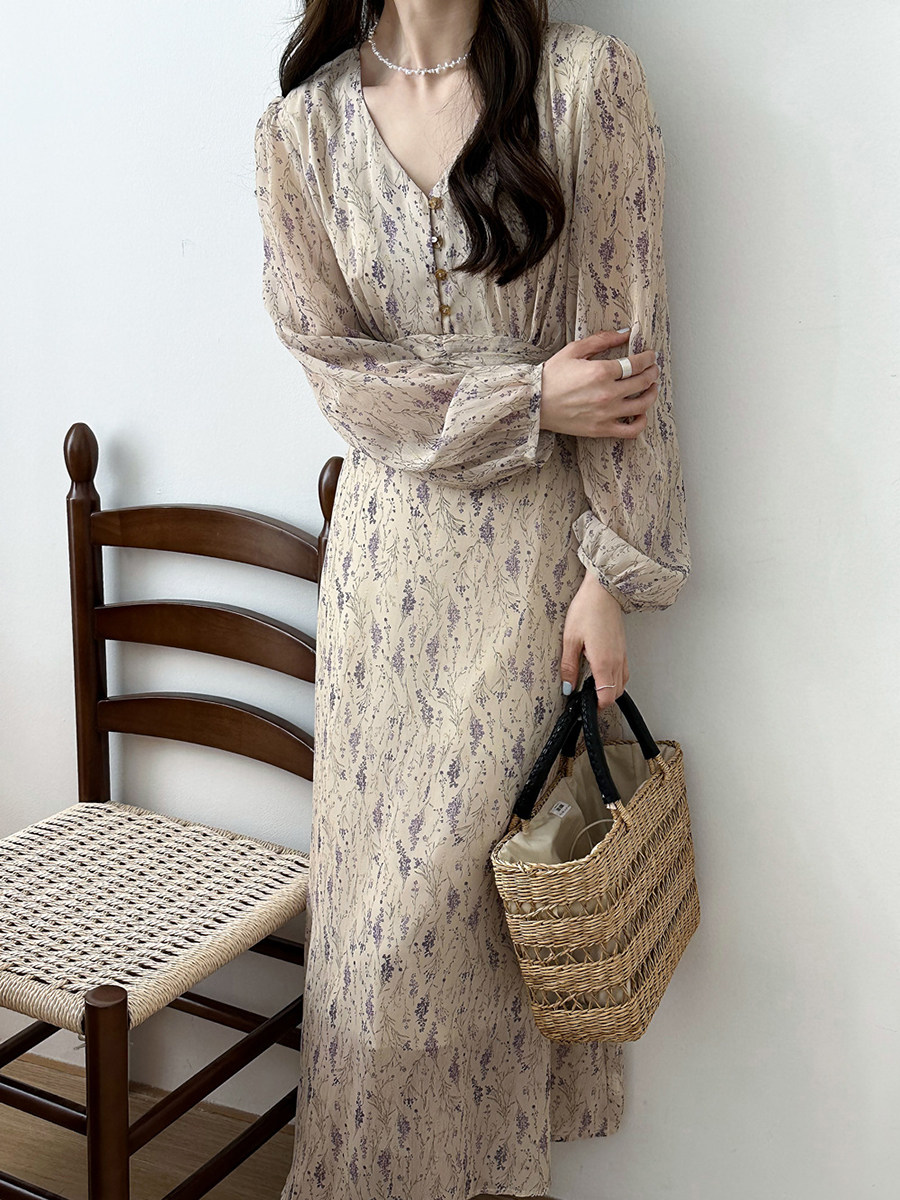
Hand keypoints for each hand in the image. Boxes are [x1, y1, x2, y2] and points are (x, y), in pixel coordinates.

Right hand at [539, 329, 658, 438]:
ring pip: (642, 405)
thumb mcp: (574, 350)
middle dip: (652, 372)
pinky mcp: (602, 429)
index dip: (648, 358)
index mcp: (601, 371)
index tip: (651, 356)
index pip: (637, 363)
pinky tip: (641, 414)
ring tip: (651, 388)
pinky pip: (631, 430)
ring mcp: (606, 413)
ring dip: (652, 394)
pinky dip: (641, 422)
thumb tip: (624, 333)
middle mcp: (608, 393)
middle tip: (653, 369)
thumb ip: (601, 339)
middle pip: (643, 382)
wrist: (534, 403)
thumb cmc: (552, 376)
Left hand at [560, 571, 628, 710]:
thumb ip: (569, 666)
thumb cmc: (587, 610)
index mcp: (604, 662)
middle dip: (603, 700)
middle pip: (616, 694)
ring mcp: (622, 655)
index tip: (584, 705)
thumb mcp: (570, 639)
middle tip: (586, 699)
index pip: (606, 697)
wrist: (604, 591)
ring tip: (593, 687)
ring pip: (622, 684)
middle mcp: (617, 661)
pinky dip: (615, 679)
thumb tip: (567, 687)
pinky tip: (603, 673)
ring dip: (610, 690)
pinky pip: (624, 672)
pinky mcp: (623, 648)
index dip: (596, 706)